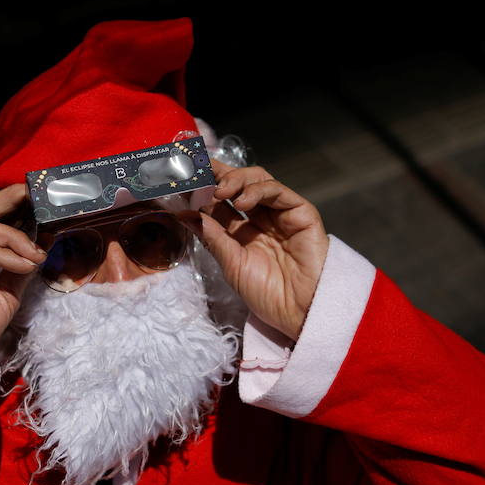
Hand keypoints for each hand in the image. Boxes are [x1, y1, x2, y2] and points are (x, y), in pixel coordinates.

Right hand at [0, 182, 44, 380]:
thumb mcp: (7, 293)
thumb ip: (20, 266)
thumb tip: (43, 243)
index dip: (12, 208)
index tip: (39, 202)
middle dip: (9, 200)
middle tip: (35, 195)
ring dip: (15, 239)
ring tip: (37, 255)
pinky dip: (3, 255)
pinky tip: (23, 264)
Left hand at [183, 160, 327, 339]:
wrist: (300, 311)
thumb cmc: (268, 294)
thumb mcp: (231, 264)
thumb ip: (211, 236)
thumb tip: (184, 213)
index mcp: (242, 233)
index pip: (220, 202)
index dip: (202, 189)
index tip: (183, 179)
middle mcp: (261, 219)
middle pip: (238, 184)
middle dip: (217, 174)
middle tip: (199, 173)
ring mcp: (281, 214)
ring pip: (257, 181)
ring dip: (235, 180)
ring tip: (218, 191)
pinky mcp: (301, 212)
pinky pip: (278, 191)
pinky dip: (258, 190)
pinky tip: (242, 201)